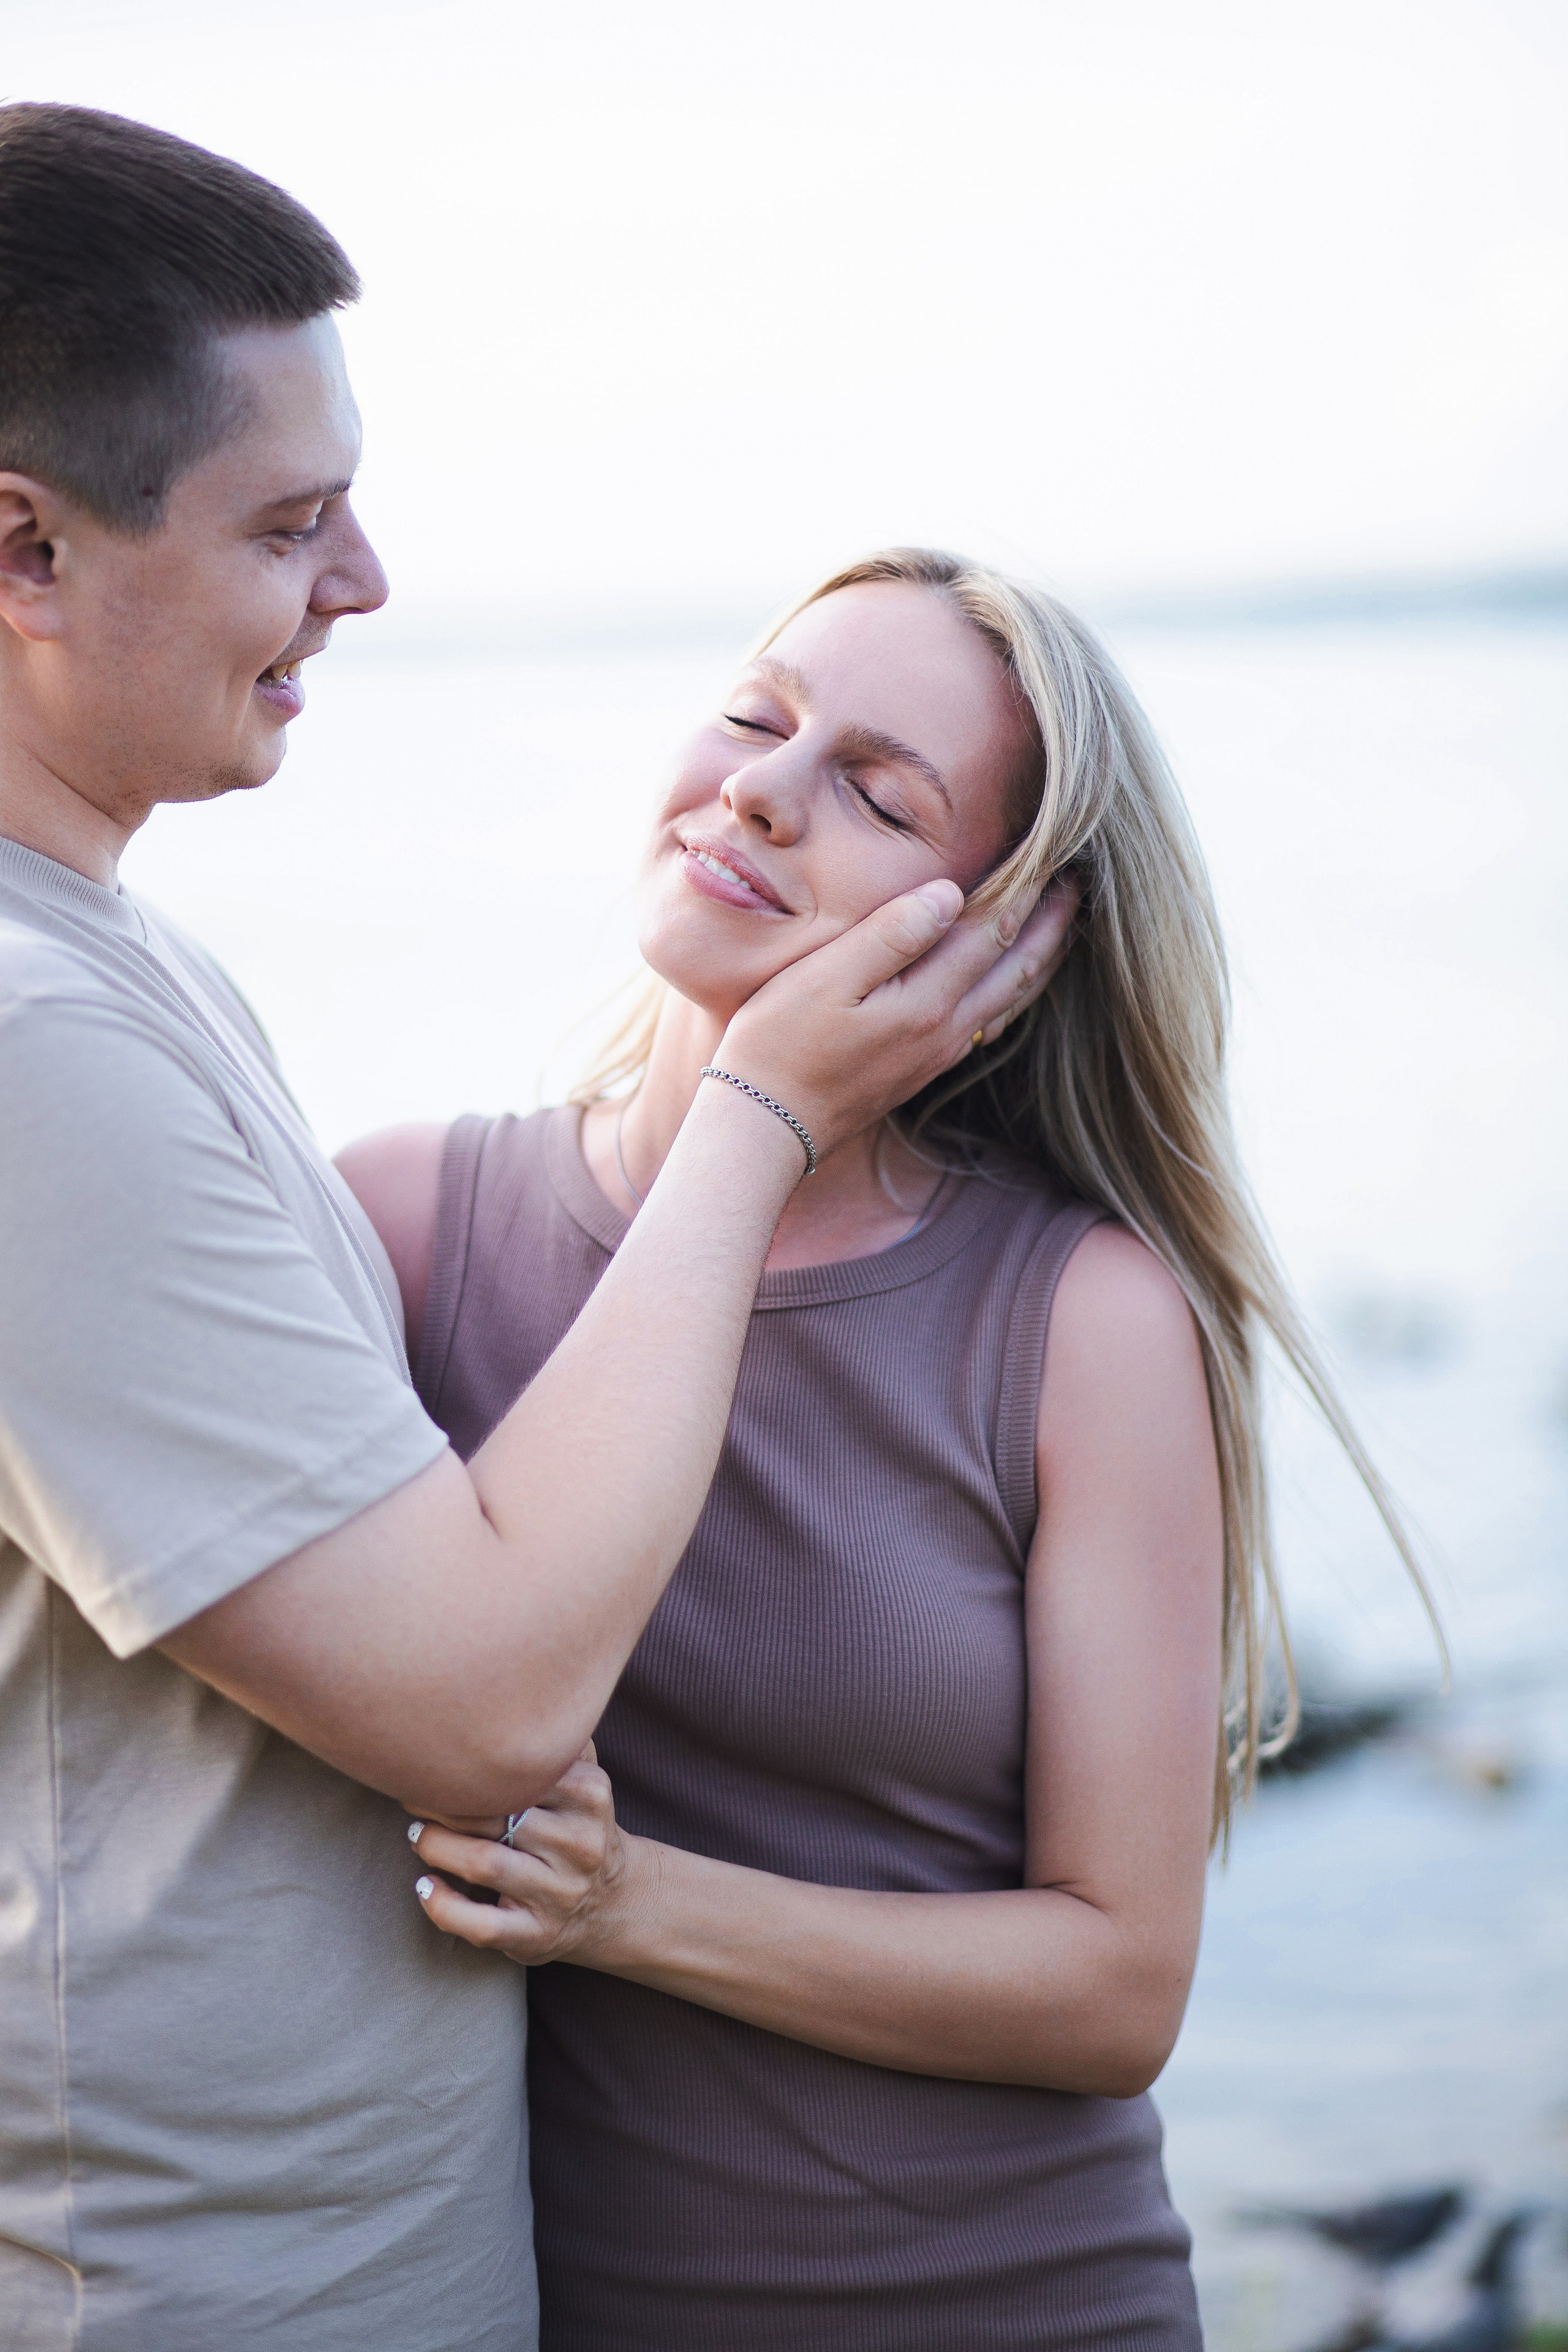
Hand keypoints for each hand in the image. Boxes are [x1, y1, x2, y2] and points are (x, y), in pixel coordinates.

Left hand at [406, 1745, 635, 1965]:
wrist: (613, 1902)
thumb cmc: (577, 1827)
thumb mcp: (585, 1780)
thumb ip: (557, 1741)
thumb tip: (502, 1697)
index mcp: (590, 1796)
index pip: (519, 1772)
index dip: (467, 1766)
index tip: (434, 1760)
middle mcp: (579, 1845)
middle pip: (496, 1815)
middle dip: (441, 1804)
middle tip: (411, 1796)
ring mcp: (559, 1894)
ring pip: (485, 1864)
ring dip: (436, 1846)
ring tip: (417, 1835)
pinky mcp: (537, 1935)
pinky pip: (482, 1925)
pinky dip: (444, 1907)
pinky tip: (425, 1887)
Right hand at [719, 875, 1077, 1160]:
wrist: (766, 1127)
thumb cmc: (779, 1043)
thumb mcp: (825, 978)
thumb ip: (890, 934)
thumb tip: (950, 893)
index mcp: (926, 1001)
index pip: (993, 931)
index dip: (1026, 888)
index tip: (1054, 850)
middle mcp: (946, 1031)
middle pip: (1019, 968)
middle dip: (1052, 922)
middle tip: (1077, 881)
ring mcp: (938, 1054)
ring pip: (1012, 1000)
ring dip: (1042, 959)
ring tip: (1061, 926)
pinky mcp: (924, 1068)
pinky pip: (992, 1022)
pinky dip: (1015, 992)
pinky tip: (1013, 984)